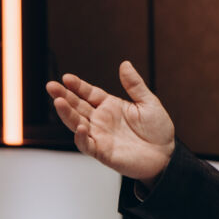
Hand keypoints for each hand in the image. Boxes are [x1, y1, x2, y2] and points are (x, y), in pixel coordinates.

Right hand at [46, 61, 175, 185]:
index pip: (89, 93)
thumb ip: (135, 84)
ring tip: (58, 102)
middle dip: (63, 96)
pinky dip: (81, 137)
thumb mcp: (148, 102)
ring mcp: (100, 136)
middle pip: (77, 106)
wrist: (166, 155)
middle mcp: (101, 120)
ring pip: (77, 124)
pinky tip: (80, 127)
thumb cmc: (158, 130)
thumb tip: (125, 64)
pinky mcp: (103, 152)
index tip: (67, 78)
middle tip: (51, 86)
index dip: (78, 86)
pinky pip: (87, 145)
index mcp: (110, 106)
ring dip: (66, 114)